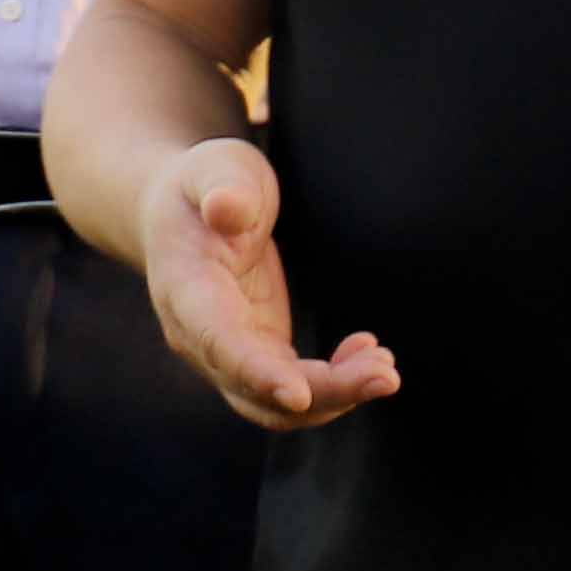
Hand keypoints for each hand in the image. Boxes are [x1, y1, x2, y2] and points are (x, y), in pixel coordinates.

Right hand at [136, 139, 394, 430]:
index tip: (299, 394)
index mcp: (184, 290)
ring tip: (385, 370)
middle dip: (322, 393)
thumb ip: (221, 186)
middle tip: (385, 375)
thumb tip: (226, 209)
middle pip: (255, 390)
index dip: (256, 372)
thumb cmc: (203, 185)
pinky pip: (293, 389)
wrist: (184, 212)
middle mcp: (199, 337)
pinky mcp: (255, 353)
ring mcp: (227, 353)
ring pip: (276, 403)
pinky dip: (334, 384)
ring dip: (335, 396)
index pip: (218, 340)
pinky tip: (368, 352)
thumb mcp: (214, 167)